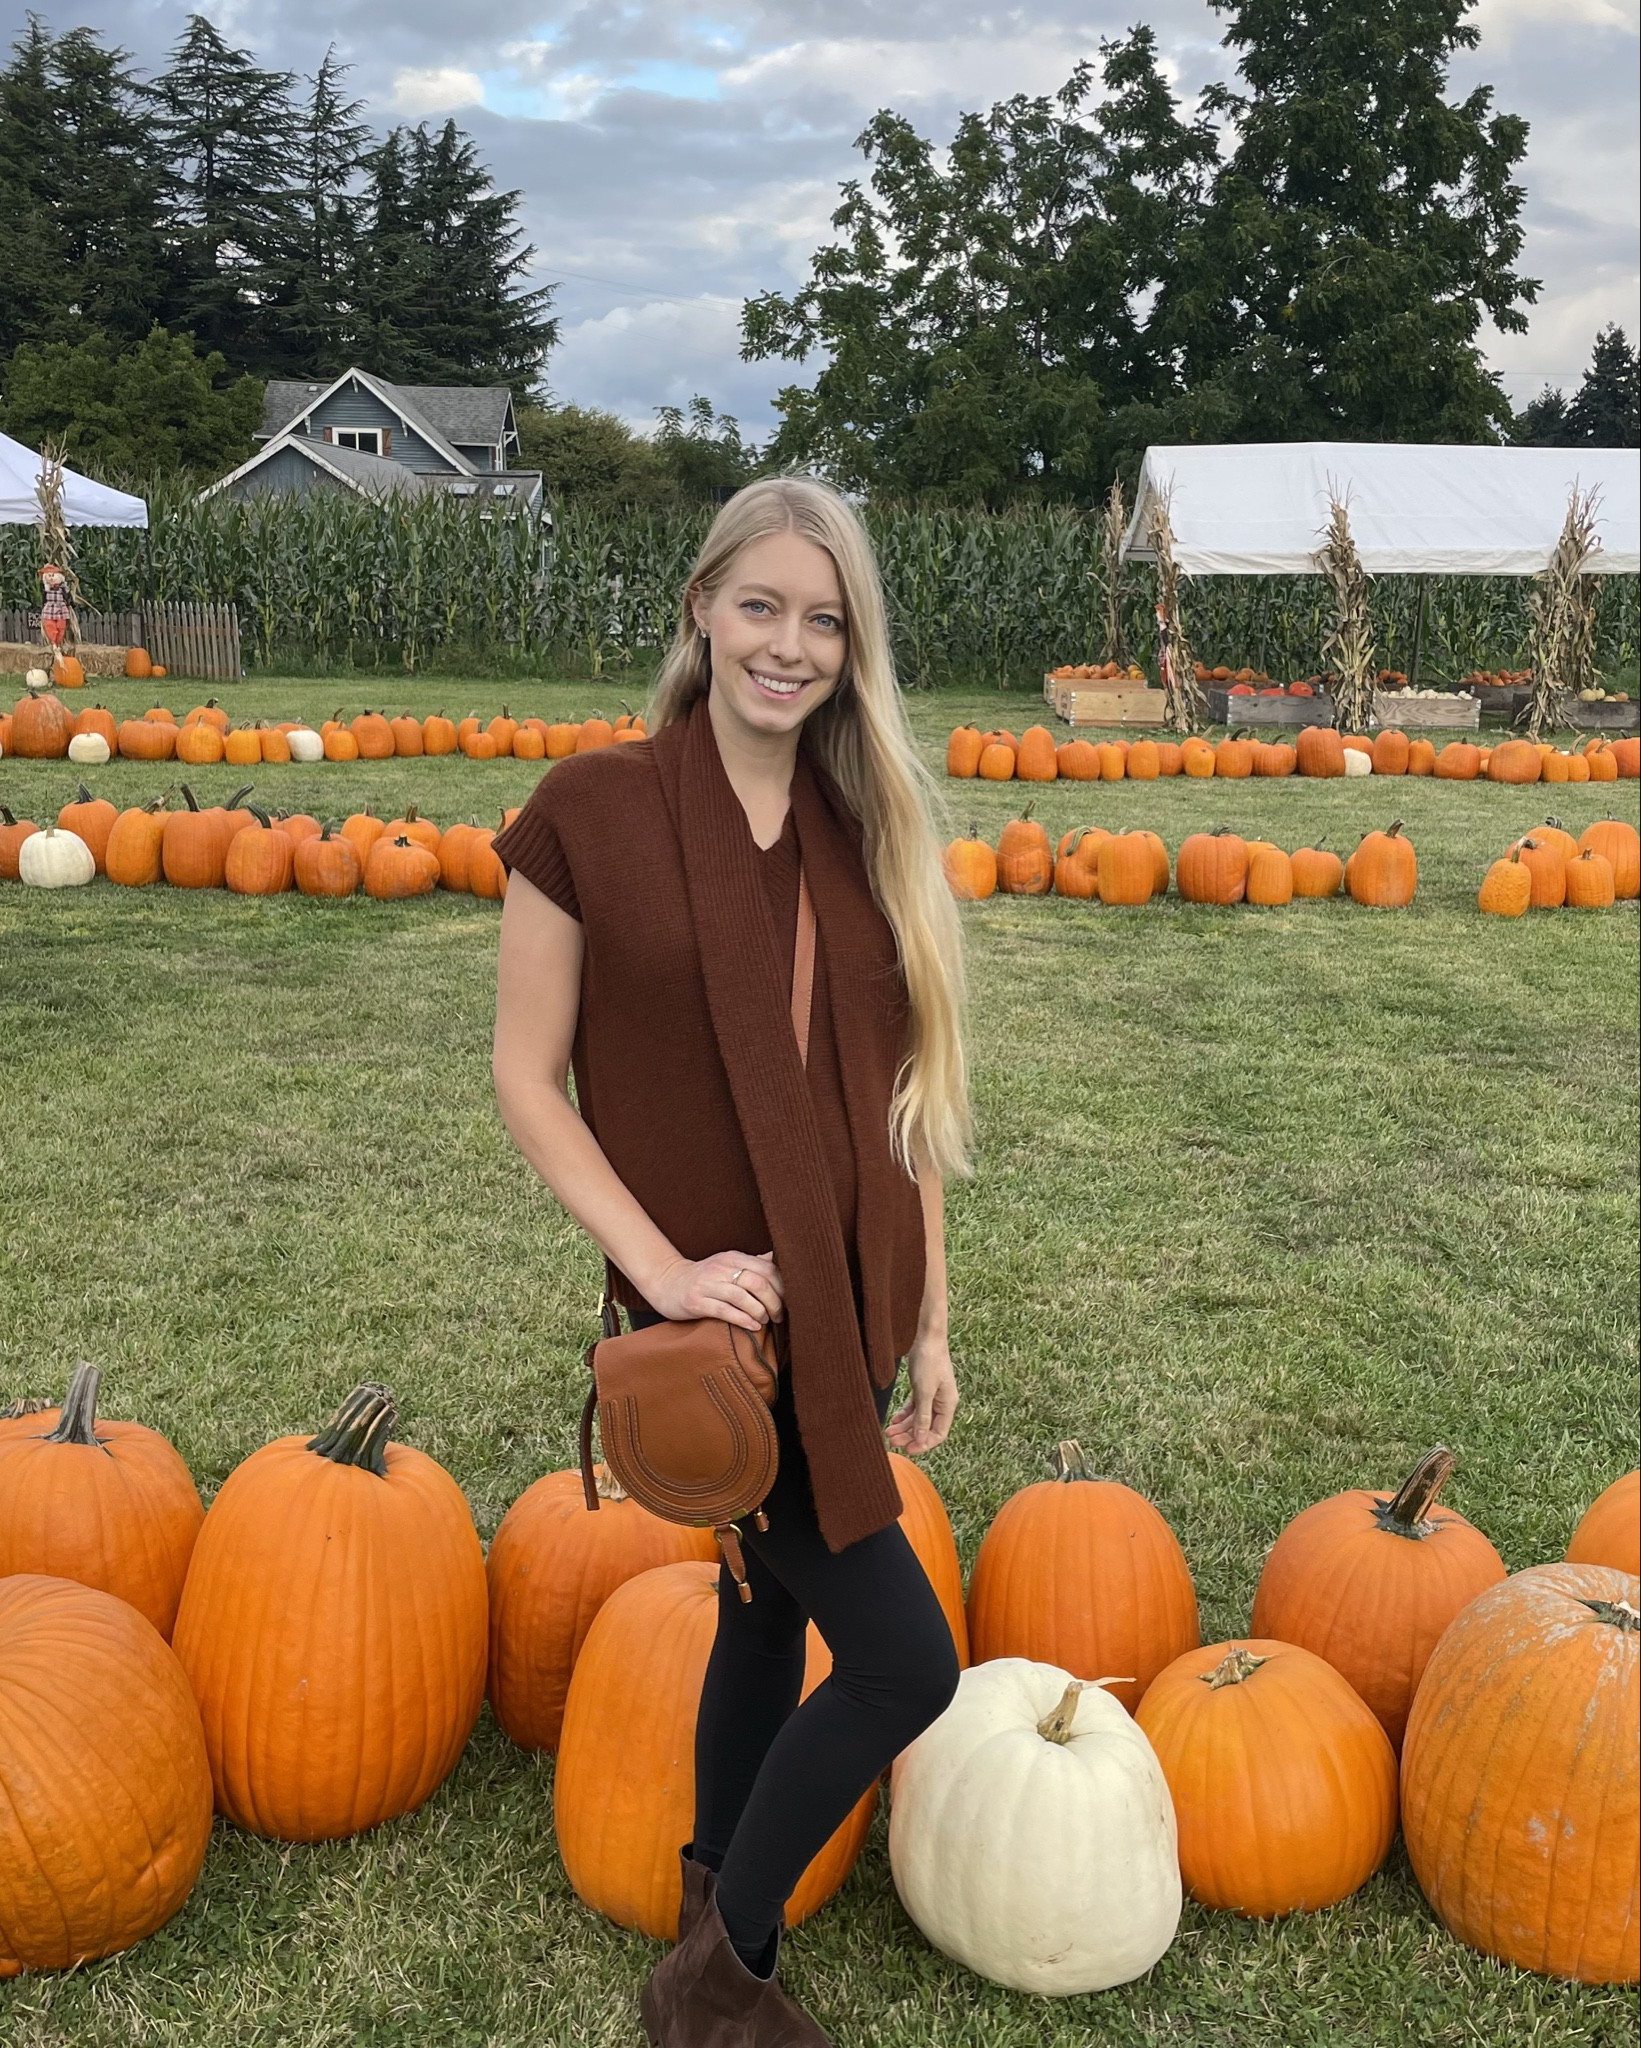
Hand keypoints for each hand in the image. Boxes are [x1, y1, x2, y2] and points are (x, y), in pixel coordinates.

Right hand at [646, 1250, 783, 1332]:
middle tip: (779, 1315)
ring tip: (766, 1320)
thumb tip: (777, 1258)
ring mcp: (707, 1284)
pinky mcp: (696, 1301)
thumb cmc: (705, 1278)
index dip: (781, 1286)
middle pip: (757, 1283)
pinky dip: (743, 1319)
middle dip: (774, 1301)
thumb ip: (752, 1263)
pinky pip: (724, 1311)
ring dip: (759, 1311)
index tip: (788, 1300)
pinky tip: (753, 1326)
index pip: (766, 1269)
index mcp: (733, 1258)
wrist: (668, 1283)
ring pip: (742, 1297)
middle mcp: (721, 1268)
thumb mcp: (728, 1265)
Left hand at [886, 1333, 957, 1453]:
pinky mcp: (923, 1388)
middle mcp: (942, 1403)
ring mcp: (933, 1396)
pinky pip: (914, 1407)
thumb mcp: (924, 1391)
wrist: (927, 1337)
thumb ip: (923, 1416)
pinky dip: (904, 1414)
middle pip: (926, 1427)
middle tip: (892, 1441)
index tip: (907, 1449)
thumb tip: (921, 1438)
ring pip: (918, 1418)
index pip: (938, 1433)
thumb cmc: (929, 1361)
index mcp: (948, 1405)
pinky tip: (893, 1420)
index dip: (924, 1443)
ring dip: (904, 1426)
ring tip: (888, 1432)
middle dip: (909, 1435)